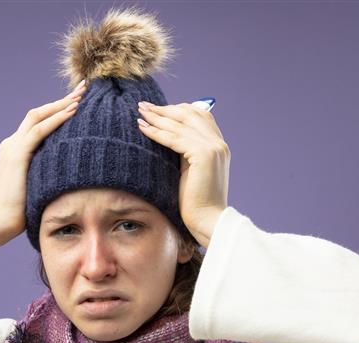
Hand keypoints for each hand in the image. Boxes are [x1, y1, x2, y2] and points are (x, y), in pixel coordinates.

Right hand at [0, 80, 87, 237]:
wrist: (0, 222)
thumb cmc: (22, 212)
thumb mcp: (37, 186)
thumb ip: (47, 174)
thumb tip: (70, 175)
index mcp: (16, 150)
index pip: (38, 122)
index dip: (57, 110)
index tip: (78, 102)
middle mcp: (12, 143)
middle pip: (38, 113)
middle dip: (62, 100)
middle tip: (84, 88)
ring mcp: (12, 147)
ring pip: (38, 116)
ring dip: (61, 104)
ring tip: (81, 95)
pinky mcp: (16, 155)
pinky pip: (39, 131)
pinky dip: (56, 120)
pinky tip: (72, 112)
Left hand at [136, 101, 228, 246]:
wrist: (208, 221)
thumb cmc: (196, 204)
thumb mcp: (191, 173)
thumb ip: (185, 154)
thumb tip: (166, 139)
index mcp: (219, 147)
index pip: (199, 116)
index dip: (177, 110)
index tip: (156, 110)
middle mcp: (219, 144)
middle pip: (190, 114)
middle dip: (165, 109)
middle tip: (143, 106)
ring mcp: (213, 148)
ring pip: (181, 124)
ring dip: (158, 117)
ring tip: (140, 113)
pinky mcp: (204, 155)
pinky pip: (175, 138)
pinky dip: (157, 132)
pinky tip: (143, 128)